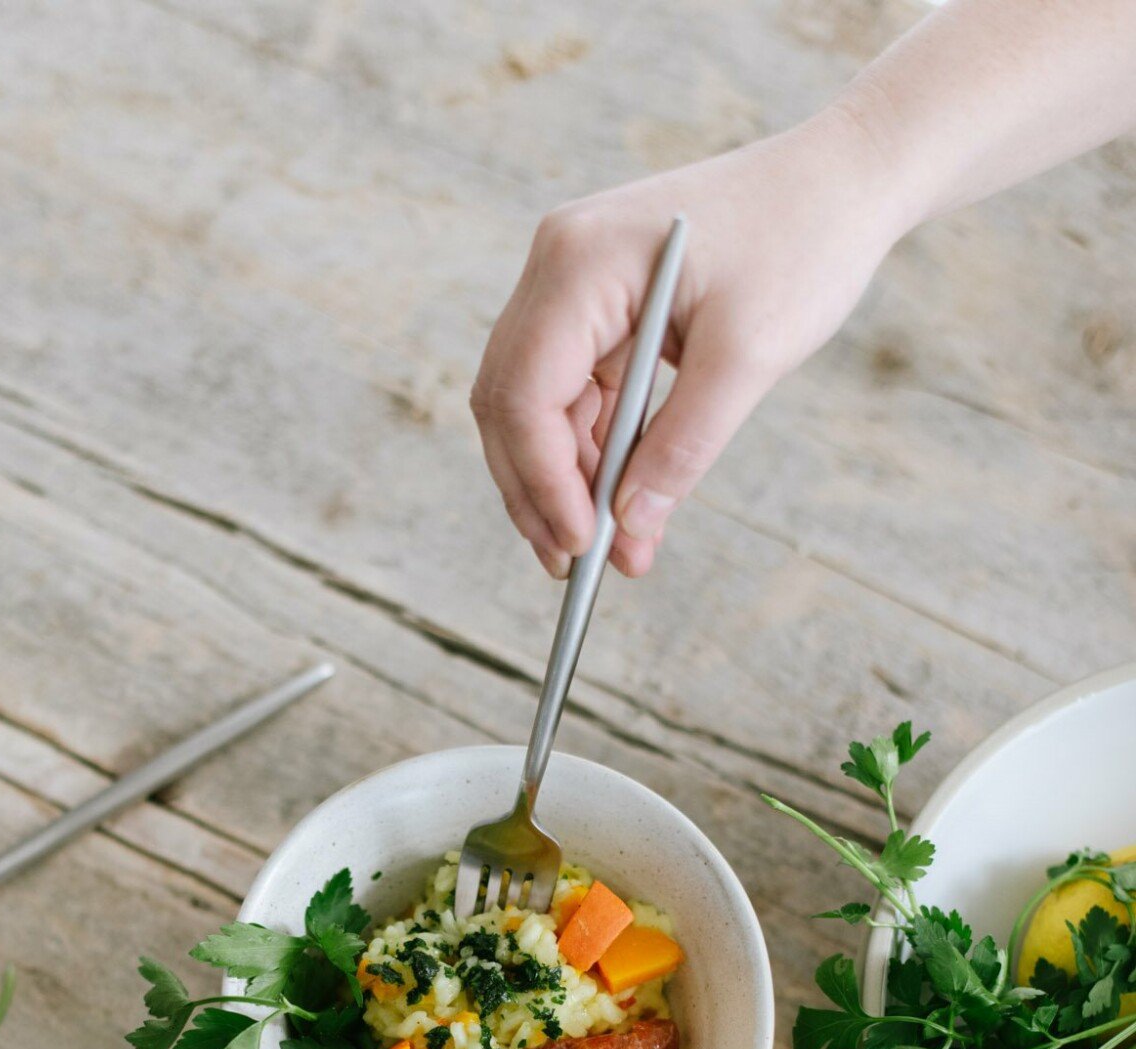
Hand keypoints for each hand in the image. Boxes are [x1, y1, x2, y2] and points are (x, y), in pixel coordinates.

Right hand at [470, 106, 903, 577]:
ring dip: (569, 481)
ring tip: (617, 550)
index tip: (583, 546)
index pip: (524, 392)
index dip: (543, 480)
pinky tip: (627, 503)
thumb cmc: (804, 242)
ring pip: (537, 407)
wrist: (841, 179)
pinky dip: (596, 453)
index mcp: (581, 262)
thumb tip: (629, 525)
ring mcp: (572, 284)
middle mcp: (558, 266)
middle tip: (577, 567)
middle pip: (509, 403)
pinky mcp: (599, 307)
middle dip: (540, 491)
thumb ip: (684, 445)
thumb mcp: (749, 356)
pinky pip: (576, 394)